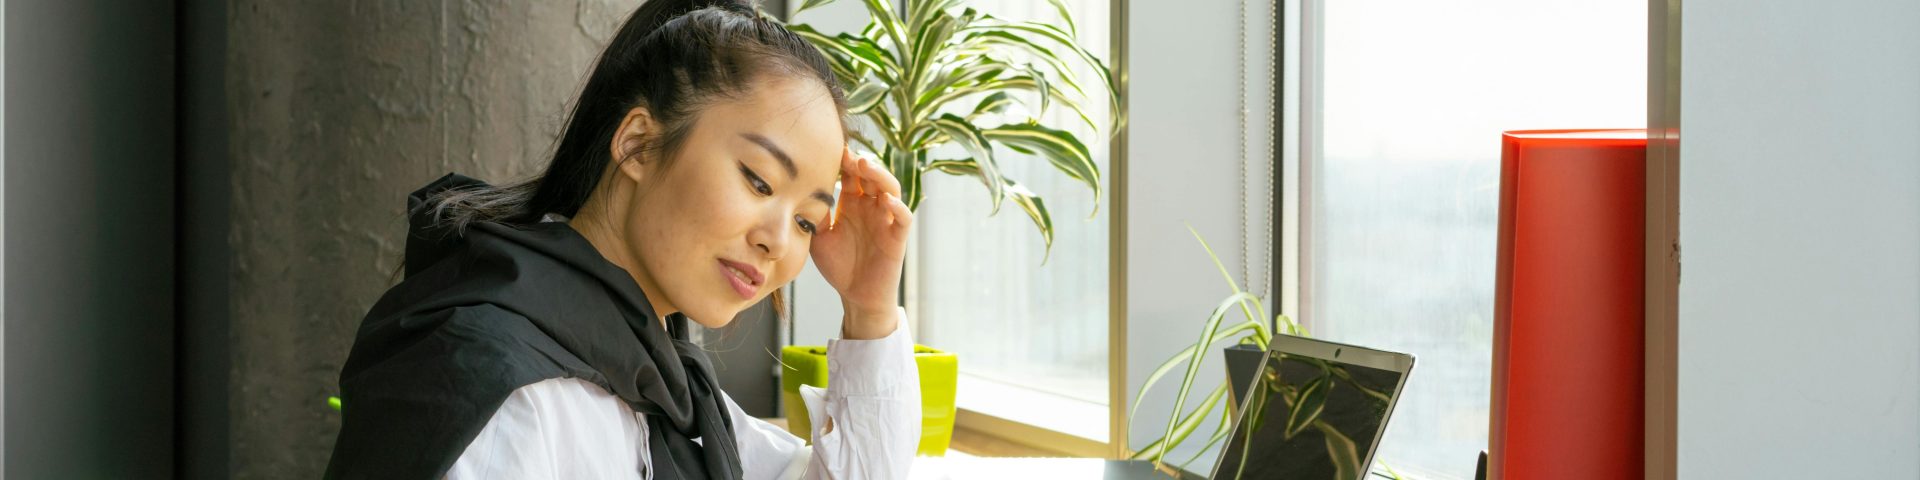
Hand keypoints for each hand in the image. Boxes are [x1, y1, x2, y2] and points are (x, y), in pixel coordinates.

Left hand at [809, 147, 911, 338]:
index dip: (843, 161)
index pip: (852, 174)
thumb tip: (803, 190)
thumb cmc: (839, 266)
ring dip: (880, 175)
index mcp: (853, 203)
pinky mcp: (897, 237)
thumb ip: (816, 215)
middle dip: (861, 162)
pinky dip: (898, 206)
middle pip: (872, 175)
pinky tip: (886, 200)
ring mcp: (886, 220)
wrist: (855, 296)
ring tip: (866, 166)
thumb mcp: (819, 237)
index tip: (829, 150)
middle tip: (847, 154)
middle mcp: (871, 207)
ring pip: (891, 188)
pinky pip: (903, 217)